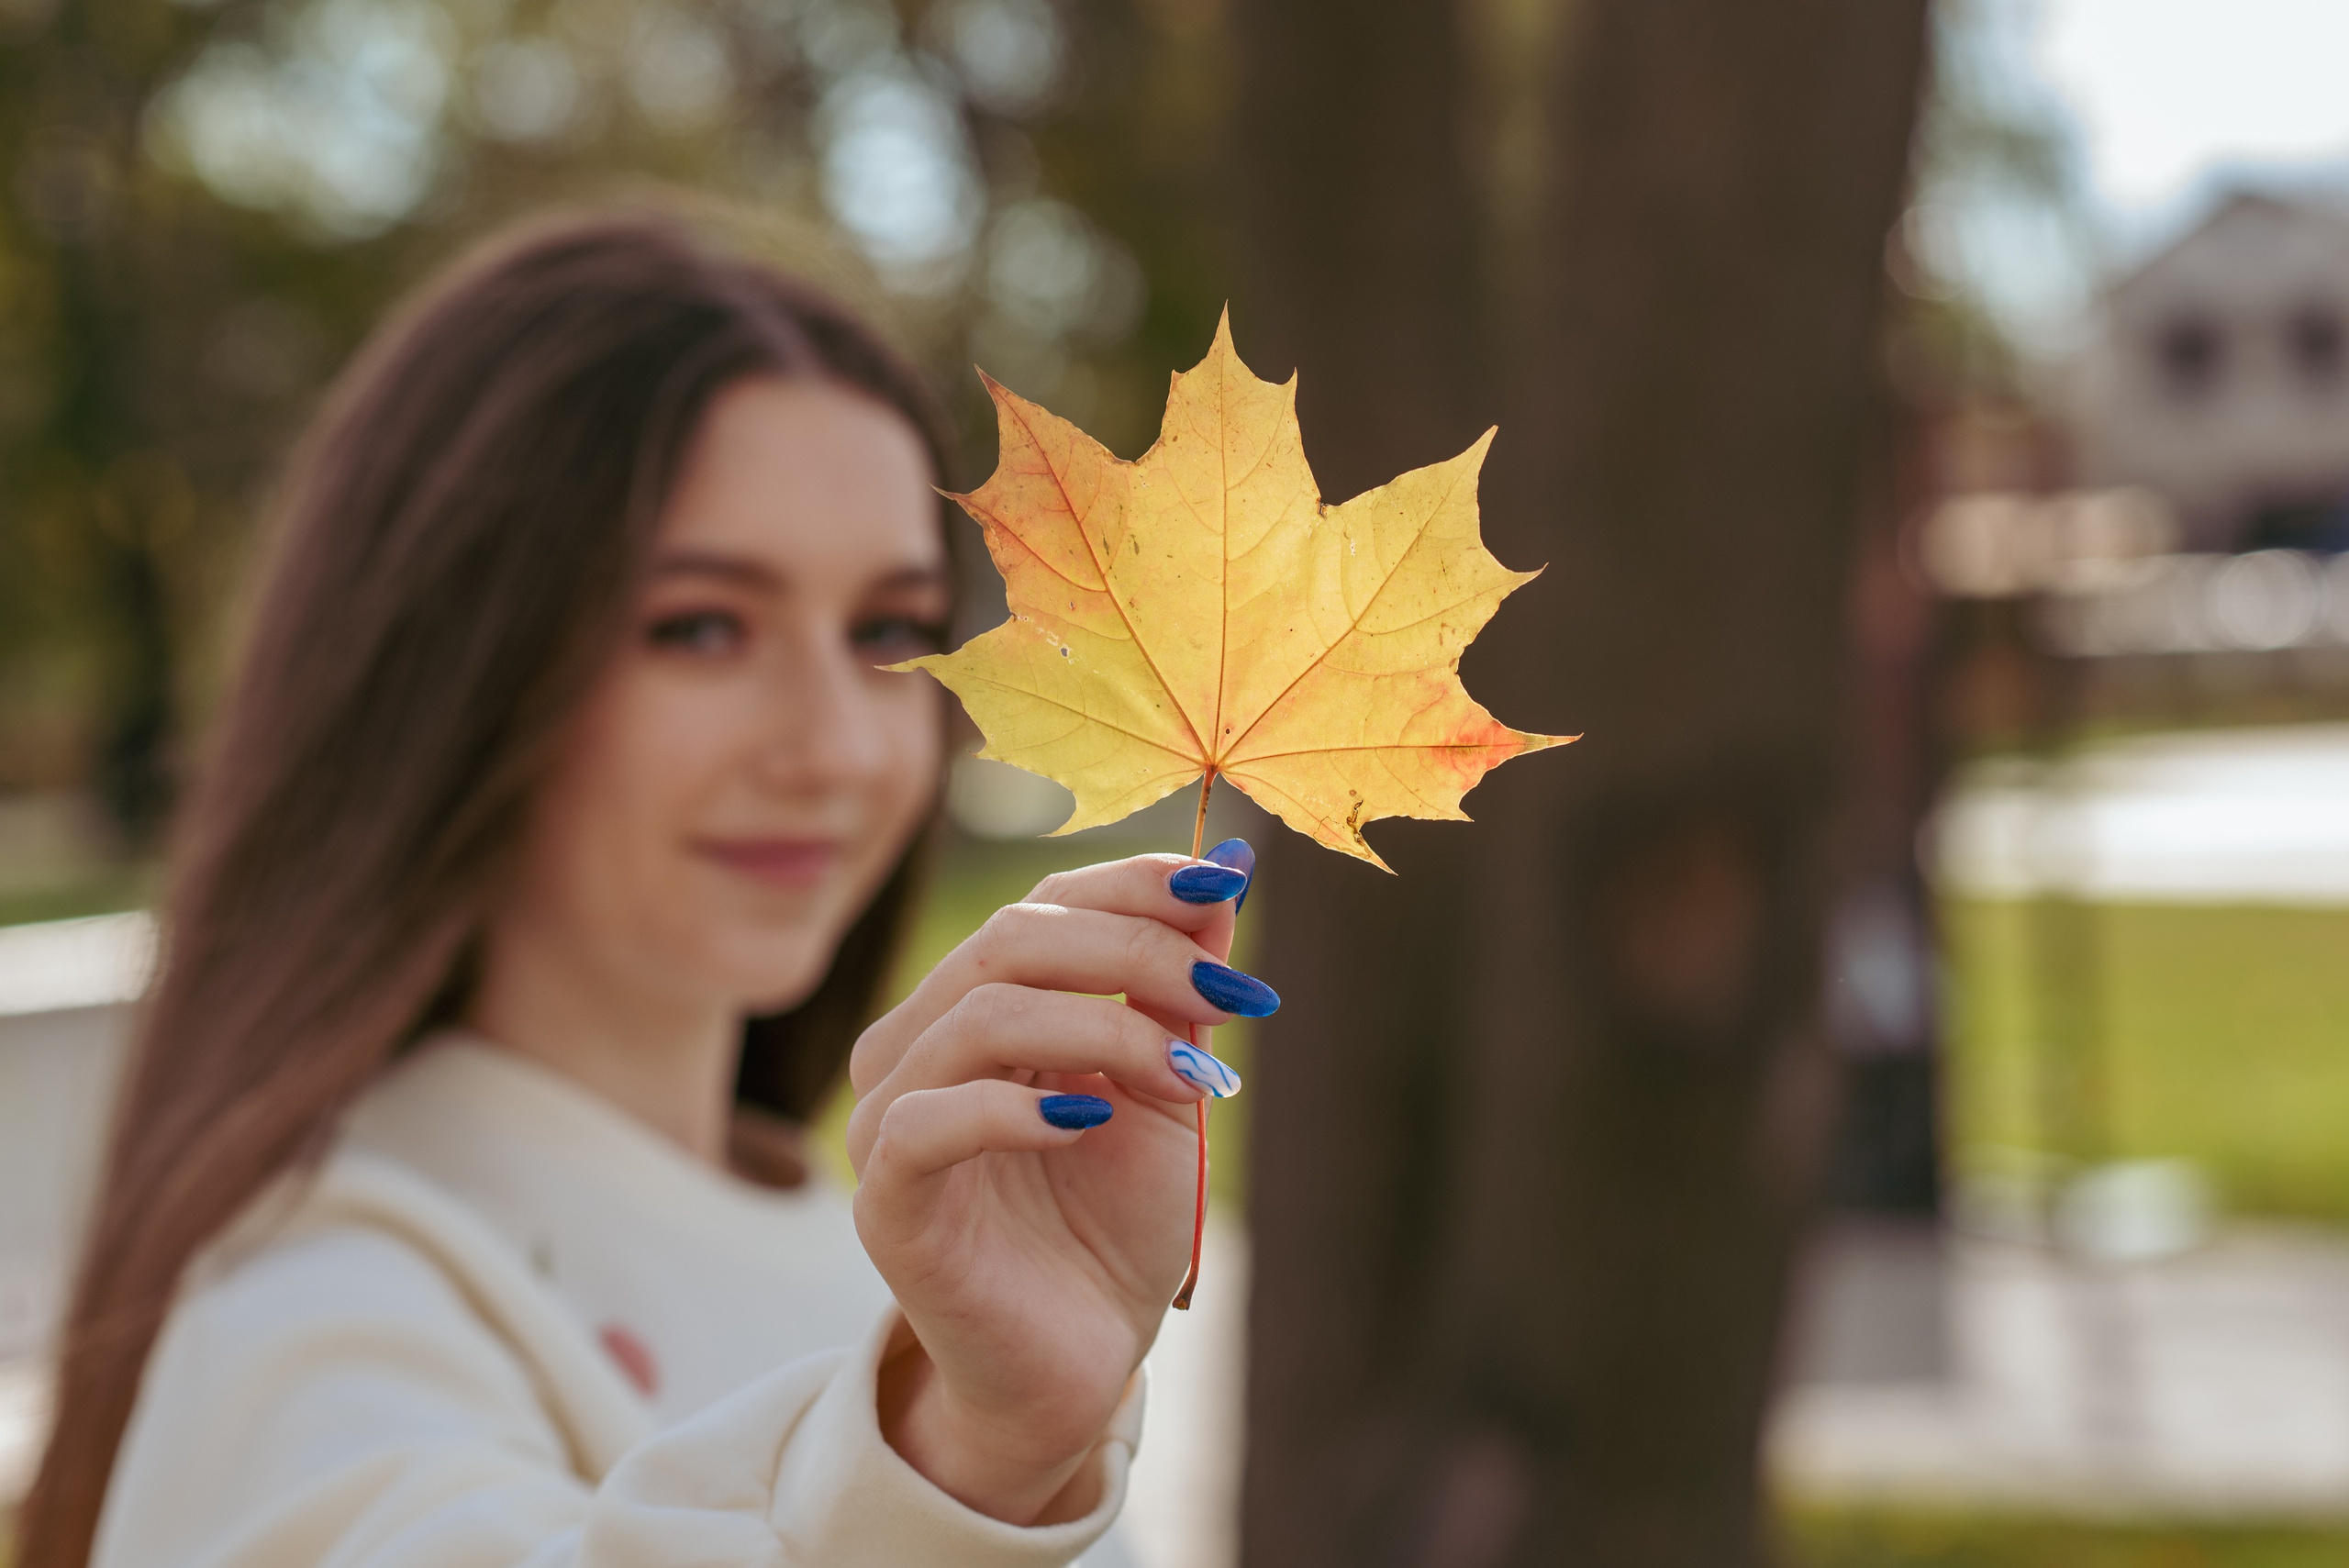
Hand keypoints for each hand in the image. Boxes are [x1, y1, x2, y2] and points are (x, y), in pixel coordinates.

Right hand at [845, 845, 1263, 1523]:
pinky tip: (1091, 1124)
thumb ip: (1180, 991)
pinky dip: (1015, 1109)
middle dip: (1137, 951)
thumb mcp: (1167, 1089)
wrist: (1079, 1365)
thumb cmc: (1114, 1226)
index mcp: (974, 1006)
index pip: (1041, 905)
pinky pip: (927, 1123)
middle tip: (1231, 998)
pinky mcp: (885, 1200)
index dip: (1134, 884)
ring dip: (1107, 1029)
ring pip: (982, 1015)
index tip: (1227, 884)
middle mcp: (917, 1046)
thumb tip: (1226, 871)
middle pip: (1011, 940)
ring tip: (1190, 1079)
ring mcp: (887, 1121)